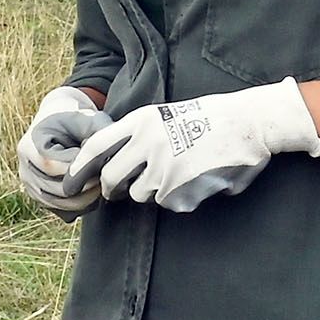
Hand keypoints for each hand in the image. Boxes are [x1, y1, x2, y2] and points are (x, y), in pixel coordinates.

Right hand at [17, 86, 111, 216]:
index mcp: (28, 146)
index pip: (51, 165)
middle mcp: (24, 169)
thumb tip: (107, 158)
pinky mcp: (43, 200)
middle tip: (106, 176)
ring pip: (61, 205)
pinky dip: (82, 207)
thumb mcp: (86, 118)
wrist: (60, 121)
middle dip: (85, 186)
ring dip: (86, 199)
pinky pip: (64, 212)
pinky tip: (95, 191)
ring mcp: (31, 187)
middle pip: (56, 189)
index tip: (100, 161)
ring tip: (103, 183)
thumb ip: (96, 133)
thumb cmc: (75, 117)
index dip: (78, 167)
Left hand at [76, 81, 319, 213]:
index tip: (69, 184)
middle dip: (112, 190)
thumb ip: (140, 137)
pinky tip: (199, 180)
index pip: (96, 147)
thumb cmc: (211, 117)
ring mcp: (163, 169)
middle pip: (110, 179)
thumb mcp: (168, 116)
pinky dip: (181, 198)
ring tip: (179, 173)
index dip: (78, 169)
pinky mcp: (181, 191)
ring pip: (141, 194)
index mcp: (141, 121)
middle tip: (117, 192)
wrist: (250, 122)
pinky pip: (170, 204)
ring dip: (153, 191)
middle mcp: (146, 144)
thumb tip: (114, 166)